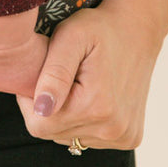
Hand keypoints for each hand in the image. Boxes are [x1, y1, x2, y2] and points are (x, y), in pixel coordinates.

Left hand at [16, 0, 160, 151]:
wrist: (137, 30)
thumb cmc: (99, 28)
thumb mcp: (71, 36)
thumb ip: (54, 72)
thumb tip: (42, 109)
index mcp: (96, 107)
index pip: (39, 124)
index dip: (30, 100)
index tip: (42, 74)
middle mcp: (112, 130)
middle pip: (54, 133)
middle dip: (48, 106)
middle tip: (61, 75)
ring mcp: (122, 137)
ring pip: (70, 137)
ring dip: (66, 114)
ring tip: (77, 83)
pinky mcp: (129, 138)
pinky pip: (89, 138)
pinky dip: (83, 119)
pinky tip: (91, 95)